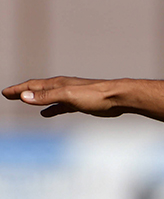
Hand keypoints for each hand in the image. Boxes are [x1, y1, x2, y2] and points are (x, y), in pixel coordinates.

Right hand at [3, 77, 124, 116]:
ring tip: (23, 102)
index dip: (18, 90)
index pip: (32, 86)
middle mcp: (62, 88)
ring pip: (48, 98)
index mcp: (57, 84)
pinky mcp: (79, 104)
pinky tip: (46, 114)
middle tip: (9, 95)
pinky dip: (51, 109)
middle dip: (23, 93)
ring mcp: (71, 95)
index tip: (5, 93)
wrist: (118, 97)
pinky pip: (60, 106)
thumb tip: (25, 96)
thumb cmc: (95, 95)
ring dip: (35, 100)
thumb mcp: (67, 95)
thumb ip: (46, 96)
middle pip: (37, 90)